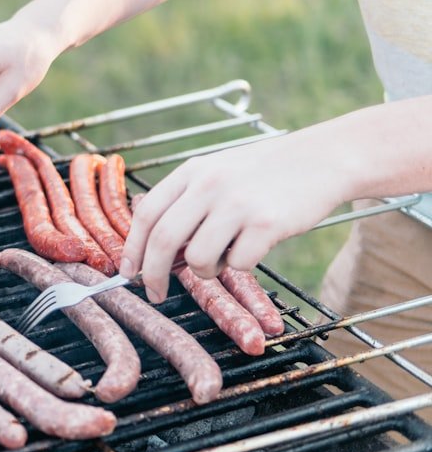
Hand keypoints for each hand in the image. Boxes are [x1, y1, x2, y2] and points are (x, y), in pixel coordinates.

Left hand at [120, 131, 350, 301]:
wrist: (323, 158)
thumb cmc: (264, 173)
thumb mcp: (217, 172)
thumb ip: (186, 203)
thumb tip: (155, 251)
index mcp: (192, 171)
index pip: (146, 214)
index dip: (132, 248)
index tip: (128, 272)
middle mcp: (209, 185)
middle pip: (163, 240)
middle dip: (153, 275)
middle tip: (155, 293)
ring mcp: (238, 204)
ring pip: (198, 259)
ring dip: (206, 270)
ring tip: (224, 255)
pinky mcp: (267, 223)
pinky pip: (238, 264)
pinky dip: (242, 264)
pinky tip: (255, 245)